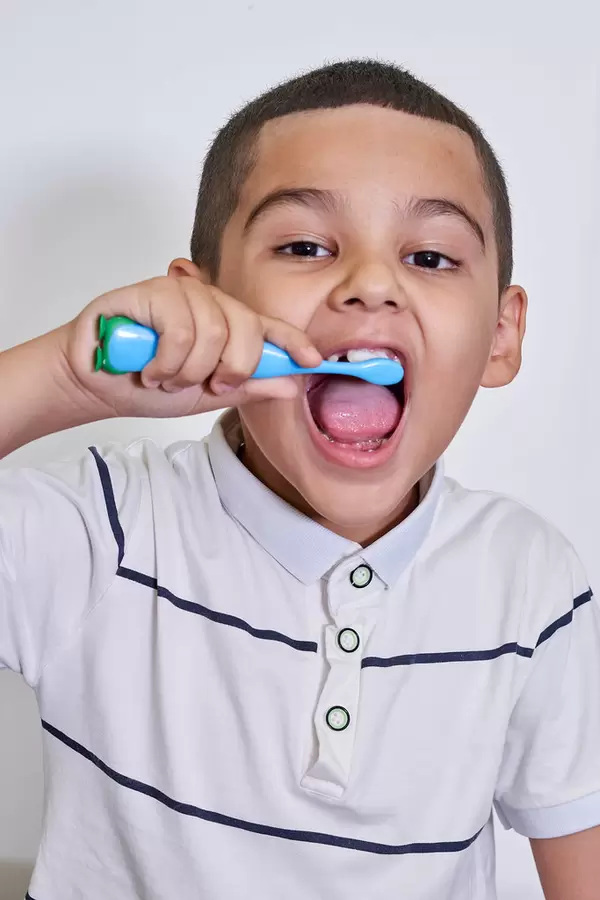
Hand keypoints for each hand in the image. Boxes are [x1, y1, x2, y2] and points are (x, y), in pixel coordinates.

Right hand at [61, 275, 320, 419]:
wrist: (95, 384)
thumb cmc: (147, 382)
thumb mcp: (206, 393)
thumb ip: (246, 387)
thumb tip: (292, 384)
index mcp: (226, 323)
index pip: (268, 326)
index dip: (293, 341)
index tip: (313, 360)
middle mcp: (207, 300)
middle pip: (245, 329)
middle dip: (229, 369)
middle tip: (206, 383)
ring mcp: (177, 291)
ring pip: (210, 332)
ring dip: (187, 371)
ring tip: (165, 377)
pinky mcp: (147, 290)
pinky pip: (178, 328)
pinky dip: (165, 361)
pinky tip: (149, 366)